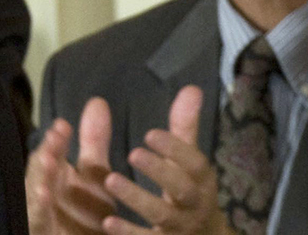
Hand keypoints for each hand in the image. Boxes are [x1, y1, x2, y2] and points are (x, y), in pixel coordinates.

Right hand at [25, 97, 116, 234]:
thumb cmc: (85, 211)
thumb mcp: (95, 176)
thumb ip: (93, 141)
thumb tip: (97, 100)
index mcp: (55, 172)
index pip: (52, 151)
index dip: (56, 141)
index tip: (64, 126)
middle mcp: (44, 188)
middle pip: (40, 170)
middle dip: (45, 158)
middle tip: (51, 147)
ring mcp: (40, 210)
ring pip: (35, 194)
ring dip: (39, 182)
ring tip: (46, 166)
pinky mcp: (40, 229)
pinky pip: (37, 218)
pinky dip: (39, 209)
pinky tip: (44, 198)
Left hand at [102, 87, 223, 234]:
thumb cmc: (188, 191)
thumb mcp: (189, 162)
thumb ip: (185, 128)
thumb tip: (192, 87)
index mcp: (200, 180)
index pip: (195, 164)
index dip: (176, 149)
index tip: (150, 133)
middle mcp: (193, 205)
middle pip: (181, 189)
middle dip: (160, 171)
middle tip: (133, 152)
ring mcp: (179, 228)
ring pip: (161, 216)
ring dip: (137, 198)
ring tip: (111, 179)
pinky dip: (128, 232)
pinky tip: (107, 221)